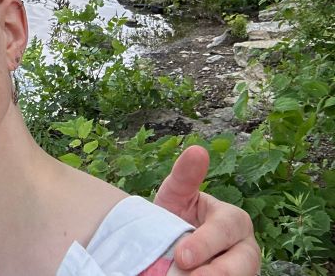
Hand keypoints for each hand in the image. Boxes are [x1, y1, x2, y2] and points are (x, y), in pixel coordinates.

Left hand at [154, 145, 259, 275]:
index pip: (225, 231)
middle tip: (188, 275)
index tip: (182, 256)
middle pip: (242, 263)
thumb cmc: (178, 213)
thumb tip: (197, 149)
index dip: (205, 243)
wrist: (167, 239)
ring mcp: (244, 269)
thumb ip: (185, 175)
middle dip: (217, 272)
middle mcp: (245, 248)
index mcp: (234, 220)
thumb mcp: (177, 193)